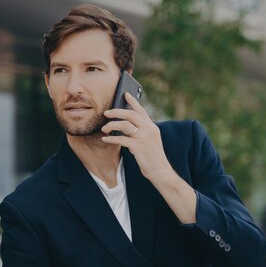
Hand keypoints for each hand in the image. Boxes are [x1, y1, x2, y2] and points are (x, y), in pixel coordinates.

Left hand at [101, 92, 196, 223]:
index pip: (141, 111)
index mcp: (152, 127)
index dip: (133, 101)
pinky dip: (111, 138)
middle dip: (116, 112)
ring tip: (104, 129)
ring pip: (124, 125)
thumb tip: (127, 127)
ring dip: (111, 125)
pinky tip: (104, 139)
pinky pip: (121, 139)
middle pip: (130, 114)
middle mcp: (149, 130)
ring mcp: (144, 138)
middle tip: (106, 113)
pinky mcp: (138, 147)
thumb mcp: (150, 142)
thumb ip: (142, 133)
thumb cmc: (153, 159)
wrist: (161, 172)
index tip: (124, 94)